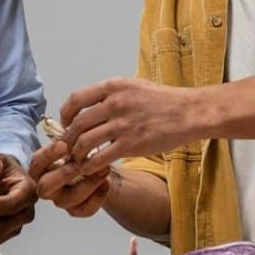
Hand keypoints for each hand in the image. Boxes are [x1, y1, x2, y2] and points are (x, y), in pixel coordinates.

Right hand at [29, 141, 113, 217]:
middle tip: (82, 163)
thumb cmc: (81, 153)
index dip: (48, 155)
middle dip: (65, 174)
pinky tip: (106, 183)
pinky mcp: (75, 210)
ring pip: (68, 199)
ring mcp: (60, 200)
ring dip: (88, 183)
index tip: (64, 145)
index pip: (37, 163)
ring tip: (103, 169)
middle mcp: (47, 186)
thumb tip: (74, 128)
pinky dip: (98, 197)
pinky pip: (84, 210)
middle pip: (45, 187)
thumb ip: (70, 140)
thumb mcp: (74, 143)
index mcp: (42, 167)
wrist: (96, 168)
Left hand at [60, 77, 200, 174]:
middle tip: (70, 147)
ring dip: (77, 154)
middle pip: (77, 123)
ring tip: (79, 160)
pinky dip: (90, 165)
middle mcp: (114, 103)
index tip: (67, 124)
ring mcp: (122, 124)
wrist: (189, 112)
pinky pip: (100, 157)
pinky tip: (91, 168)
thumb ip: (112, 94)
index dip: (65, 114)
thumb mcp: (135, 86)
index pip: (76, 99)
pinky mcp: (131, 144)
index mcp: (113, 86)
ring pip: (84, 142)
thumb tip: (91, 105)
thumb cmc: (164, 100)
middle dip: (69, 139)